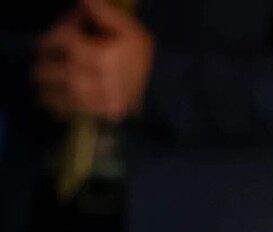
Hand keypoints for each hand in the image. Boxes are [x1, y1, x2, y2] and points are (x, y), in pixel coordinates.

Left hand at [34, 0, 153, 120]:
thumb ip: (102, 12)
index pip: (60, 37)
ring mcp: (84, 101)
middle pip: (44, 68)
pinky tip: (60, 93)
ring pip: (47, 91)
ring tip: (54, 73)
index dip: (63, 27)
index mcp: (92, 55)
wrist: (163, 89)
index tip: (75, 27)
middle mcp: (83, 79)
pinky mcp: (90, 114)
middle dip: (48, 57)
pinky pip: (59, 110)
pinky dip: (54, 102)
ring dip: (46, 82)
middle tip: (58, 51)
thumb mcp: (128, 29)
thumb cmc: (144, 57)